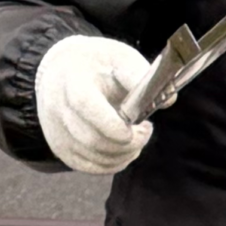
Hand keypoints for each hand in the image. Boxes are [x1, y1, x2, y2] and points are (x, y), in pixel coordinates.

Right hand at [34, 34, 153, 174]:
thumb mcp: (120, 57)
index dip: (115, 125)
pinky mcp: (61, 148)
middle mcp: (58, 109)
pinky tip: (125, 149)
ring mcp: (57, 132)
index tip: (142, 125)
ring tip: (137, 137)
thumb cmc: (98, 64)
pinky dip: (114, 163)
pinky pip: (91, 167)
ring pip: (94, 157)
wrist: (61, 70)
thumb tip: (168, 100)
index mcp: (73, 82)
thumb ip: (142, 77)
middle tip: (145, 131)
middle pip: (93, 140)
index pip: (87, 108)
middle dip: (128, 143)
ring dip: (124, 154)